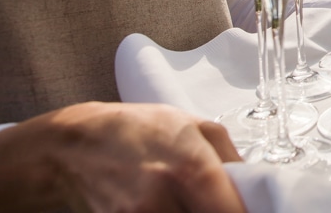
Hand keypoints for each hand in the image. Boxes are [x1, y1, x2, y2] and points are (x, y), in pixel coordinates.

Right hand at [0, 101, 245, 212]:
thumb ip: (232, 159)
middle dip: (220, 212)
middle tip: (218, 202)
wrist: (75, 146)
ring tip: (189, 200)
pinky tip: (168, 205)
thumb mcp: (195, 126)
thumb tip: (255, 189)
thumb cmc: (140, 129)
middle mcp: (165, 198)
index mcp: (193, 168)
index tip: (252, 208)